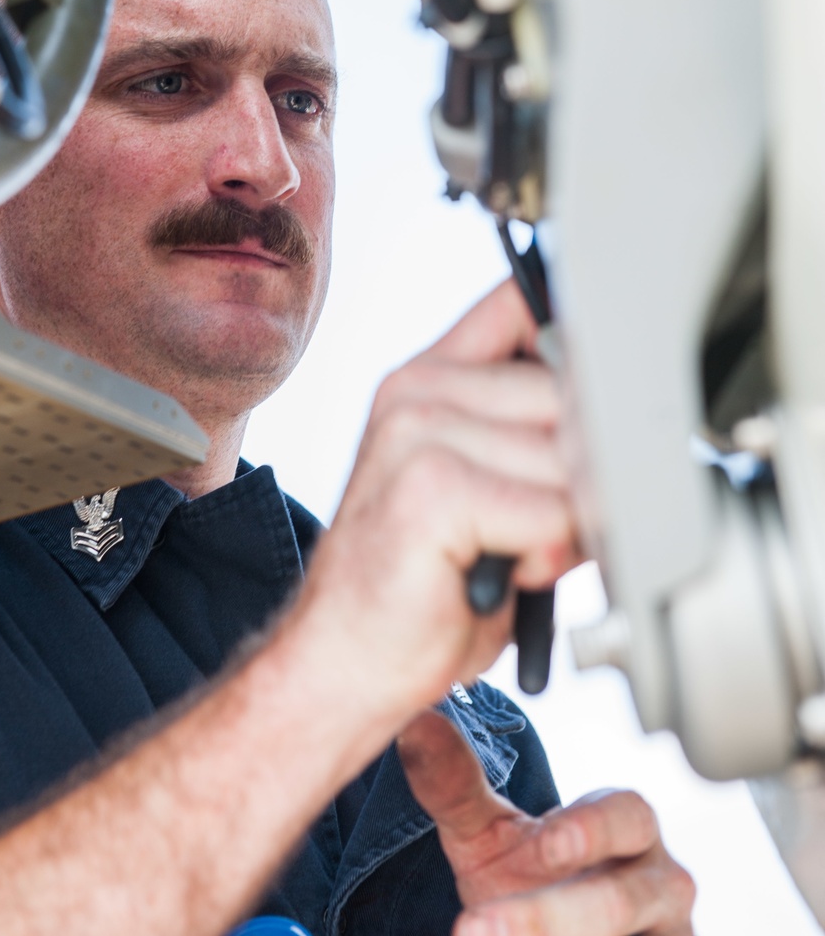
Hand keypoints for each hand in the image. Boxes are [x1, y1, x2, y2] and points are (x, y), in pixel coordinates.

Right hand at [289, 278, 580, 729]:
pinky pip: (552, 513)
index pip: (523, 304)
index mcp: (429, 378)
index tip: (594, 402)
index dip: (577, 350)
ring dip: (564, 526)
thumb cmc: (425, 582)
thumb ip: (536, 437)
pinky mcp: (430, 488)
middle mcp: (418, 391)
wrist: (342, 661)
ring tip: (507, 554)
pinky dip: (547, 558)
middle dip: (580, 474)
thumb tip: (625, 418)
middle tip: (531, 529)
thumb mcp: (484, 485)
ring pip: (570, 460)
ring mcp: (418, 433)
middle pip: (572, 394)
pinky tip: (501, 575)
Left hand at [399, 712, 695, 934]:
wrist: (552, 931)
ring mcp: (666, 933)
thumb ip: (455, 787)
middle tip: (480, 925)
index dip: (585, 831)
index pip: (625, 816)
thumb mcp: (490, 833)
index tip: (535, 848)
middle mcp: (661, 882)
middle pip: (621, 898)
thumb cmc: (531, 871)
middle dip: (550, 916)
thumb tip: (417, 726)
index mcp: (629, 826)